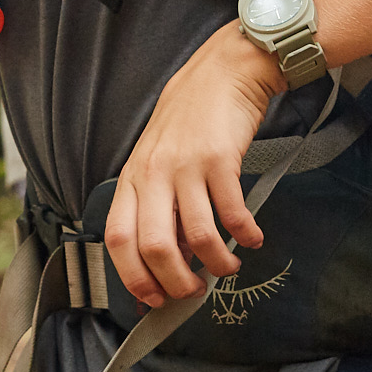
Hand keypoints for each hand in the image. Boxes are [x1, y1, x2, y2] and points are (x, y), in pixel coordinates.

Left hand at [106, 24, 281, 306]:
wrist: (221, 73)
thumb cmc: (188, 121)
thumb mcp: (158, 161)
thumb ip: (157, 205)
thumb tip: (169, 261)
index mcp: (133, 178)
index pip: (118, 239)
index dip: (133, 277)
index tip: (153, 299)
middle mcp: (153, 174)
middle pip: (153, 247)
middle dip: (175, 282)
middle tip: (194, 291)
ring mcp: (186, 166)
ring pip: (196, 236)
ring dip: (216, 264)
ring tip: (228, 268)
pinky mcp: (220, 159)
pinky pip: (232, 212)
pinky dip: (245, 235)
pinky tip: (253, 238)